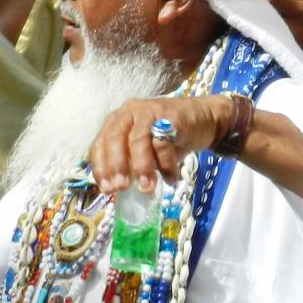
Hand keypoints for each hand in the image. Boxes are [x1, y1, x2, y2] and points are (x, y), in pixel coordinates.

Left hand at [87, 93, 228, 194]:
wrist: (203, 119)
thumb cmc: (168, 139)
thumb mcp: (145, 152)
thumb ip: (131, 165)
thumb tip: (119, 191)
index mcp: (116, 123)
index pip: (99, 144)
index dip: (100, 167)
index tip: (107, 189)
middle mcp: (128, 113)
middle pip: (114, 138)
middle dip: (116, 165)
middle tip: (122, 187)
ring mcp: (148, 111)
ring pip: (138, 139)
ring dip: (141, 166)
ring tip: (147, 187)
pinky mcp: (169, 115)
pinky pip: (163, 141)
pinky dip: (166, 164)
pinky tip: (171, 179)